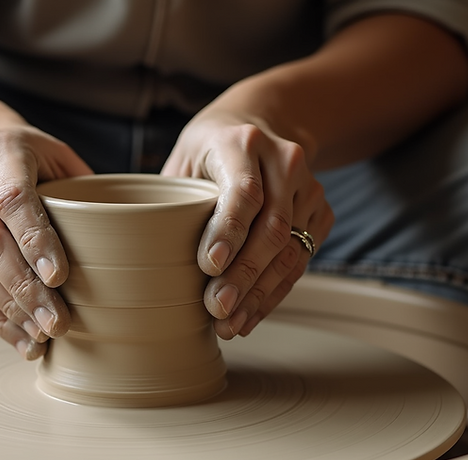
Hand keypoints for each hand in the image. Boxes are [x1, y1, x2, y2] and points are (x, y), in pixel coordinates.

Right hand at [0, 125, 92, 358]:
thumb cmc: (31, 158)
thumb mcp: (58, 157)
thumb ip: (82, 191)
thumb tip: (118, 241)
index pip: (13, 200)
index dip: (35, 241)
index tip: (60, 277)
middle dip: (25, 290)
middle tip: (57, 322)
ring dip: (10, 310)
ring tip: (43, 337)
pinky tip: (22, 337)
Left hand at [162, 111, 333, 339]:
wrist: (257, 129)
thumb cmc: (209, 151)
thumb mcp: (183, 160)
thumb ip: (173, 199)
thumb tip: (147, 257)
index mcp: (243, 142)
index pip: (243, 191)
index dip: (229, 231)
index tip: (210, 266)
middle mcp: (284, 161)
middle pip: (271, 228)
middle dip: (244, 276)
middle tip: (217, 308)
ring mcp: (308, 188)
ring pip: (290, 250)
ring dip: (259, 294)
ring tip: (230, 323)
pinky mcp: (320, 214)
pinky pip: (300, 261)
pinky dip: (274, 294)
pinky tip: (249, 314)